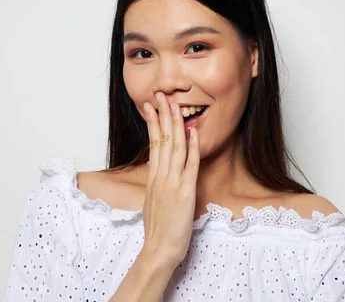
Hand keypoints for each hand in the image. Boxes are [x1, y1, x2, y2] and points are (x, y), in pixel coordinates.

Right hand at [140, 92, 200, 267]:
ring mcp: (172, 182)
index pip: (153, 143)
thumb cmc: (158, 229)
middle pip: (162, 139)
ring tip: (174, 105)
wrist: (159, 249)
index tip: (152, 106)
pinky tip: (193, 132)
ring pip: (174, 147)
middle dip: (162, 115)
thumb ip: (156, 183)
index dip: (153, 123)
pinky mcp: (185, 191)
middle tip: (160, 95)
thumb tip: (159, 171)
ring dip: (175, 124)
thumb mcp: (152, 201)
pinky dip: (192, 147)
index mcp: (153, 178)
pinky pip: (189, 165)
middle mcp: (161, 176)